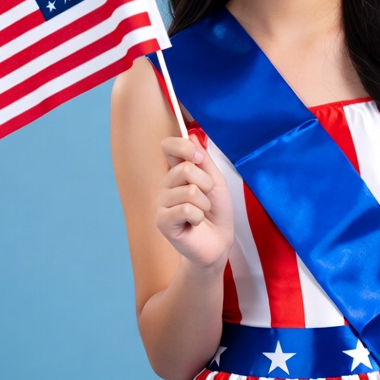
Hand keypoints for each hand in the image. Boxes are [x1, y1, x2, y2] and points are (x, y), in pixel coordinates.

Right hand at [156, 131, 233, 272]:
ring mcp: (161, 203)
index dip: (184, 146)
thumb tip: (193, 136)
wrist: (218, 243)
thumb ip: (204, 161)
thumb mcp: (215, 181)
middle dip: (206, 183)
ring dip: (204, 204)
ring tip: (202, 213)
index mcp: (176, 173)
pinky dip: (198, 217)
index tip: (199, 158)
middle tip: (207, 198)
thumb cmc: (216, 212)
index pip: (168, 146)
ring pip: (190, 190)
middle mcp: (165, 185)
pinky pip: (186, 209)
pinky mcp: (162, 221)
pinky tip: (194, 224)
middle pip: (185, 168)